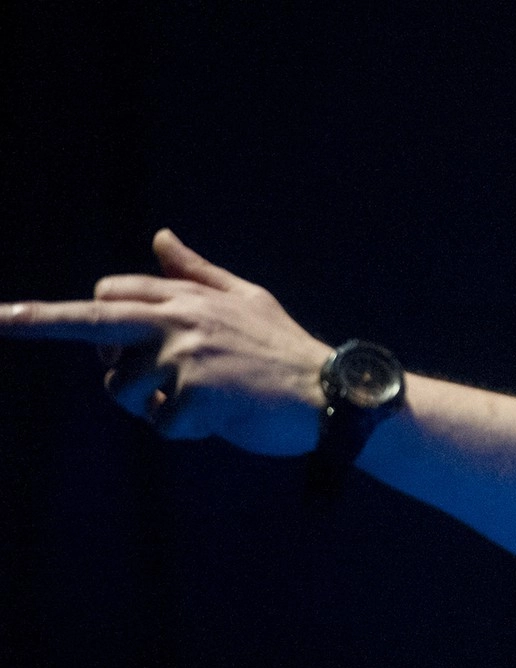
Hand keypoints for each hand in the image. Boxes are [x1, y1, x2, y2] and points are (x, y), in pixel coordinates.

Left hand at [0, 229, 333, 454]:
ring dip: (146, 406)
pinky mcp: (198, 397)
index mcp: (187, 299)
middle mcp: (181, 321)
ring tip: (190, 405)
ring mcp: (188, 358)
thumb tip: (158, 236)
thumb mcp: (246, 300)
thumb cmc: (286, 350)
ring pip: (122, 388)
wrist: (332, 393)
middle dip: (35, 320)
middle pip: (93, 320)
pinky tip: (217, 422)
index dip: (87, 316)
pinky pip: (161, 424)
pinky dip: (183, 431)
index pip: (112, 294)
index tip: (23, 318)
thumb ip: (196, 273)